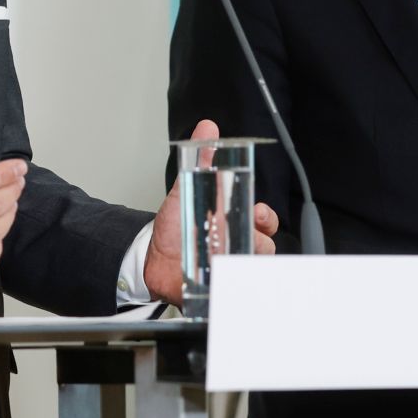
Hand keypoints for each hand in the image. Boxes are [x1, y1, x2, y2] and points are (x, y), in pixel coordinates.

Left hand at [143, 119, 280, 305]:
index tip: (258, 212)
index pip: (264, 220)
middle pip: (264, 246)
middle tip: (247, 237)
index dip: (266, 217)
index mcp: (235, 222)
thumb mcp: (187, 189)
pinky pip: (234, 290)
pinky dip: (231, 287)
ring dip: (243, 263)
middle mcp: (237, 245)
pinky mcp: (218, 287)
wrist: (151, 258)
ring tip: (227, 258)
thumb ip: (200, 160)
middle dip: (261, 241)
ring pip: (252, 268)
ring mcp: (229, 268)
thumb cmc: (175, 225)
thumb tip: (207, 127)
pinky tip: (221, 279)